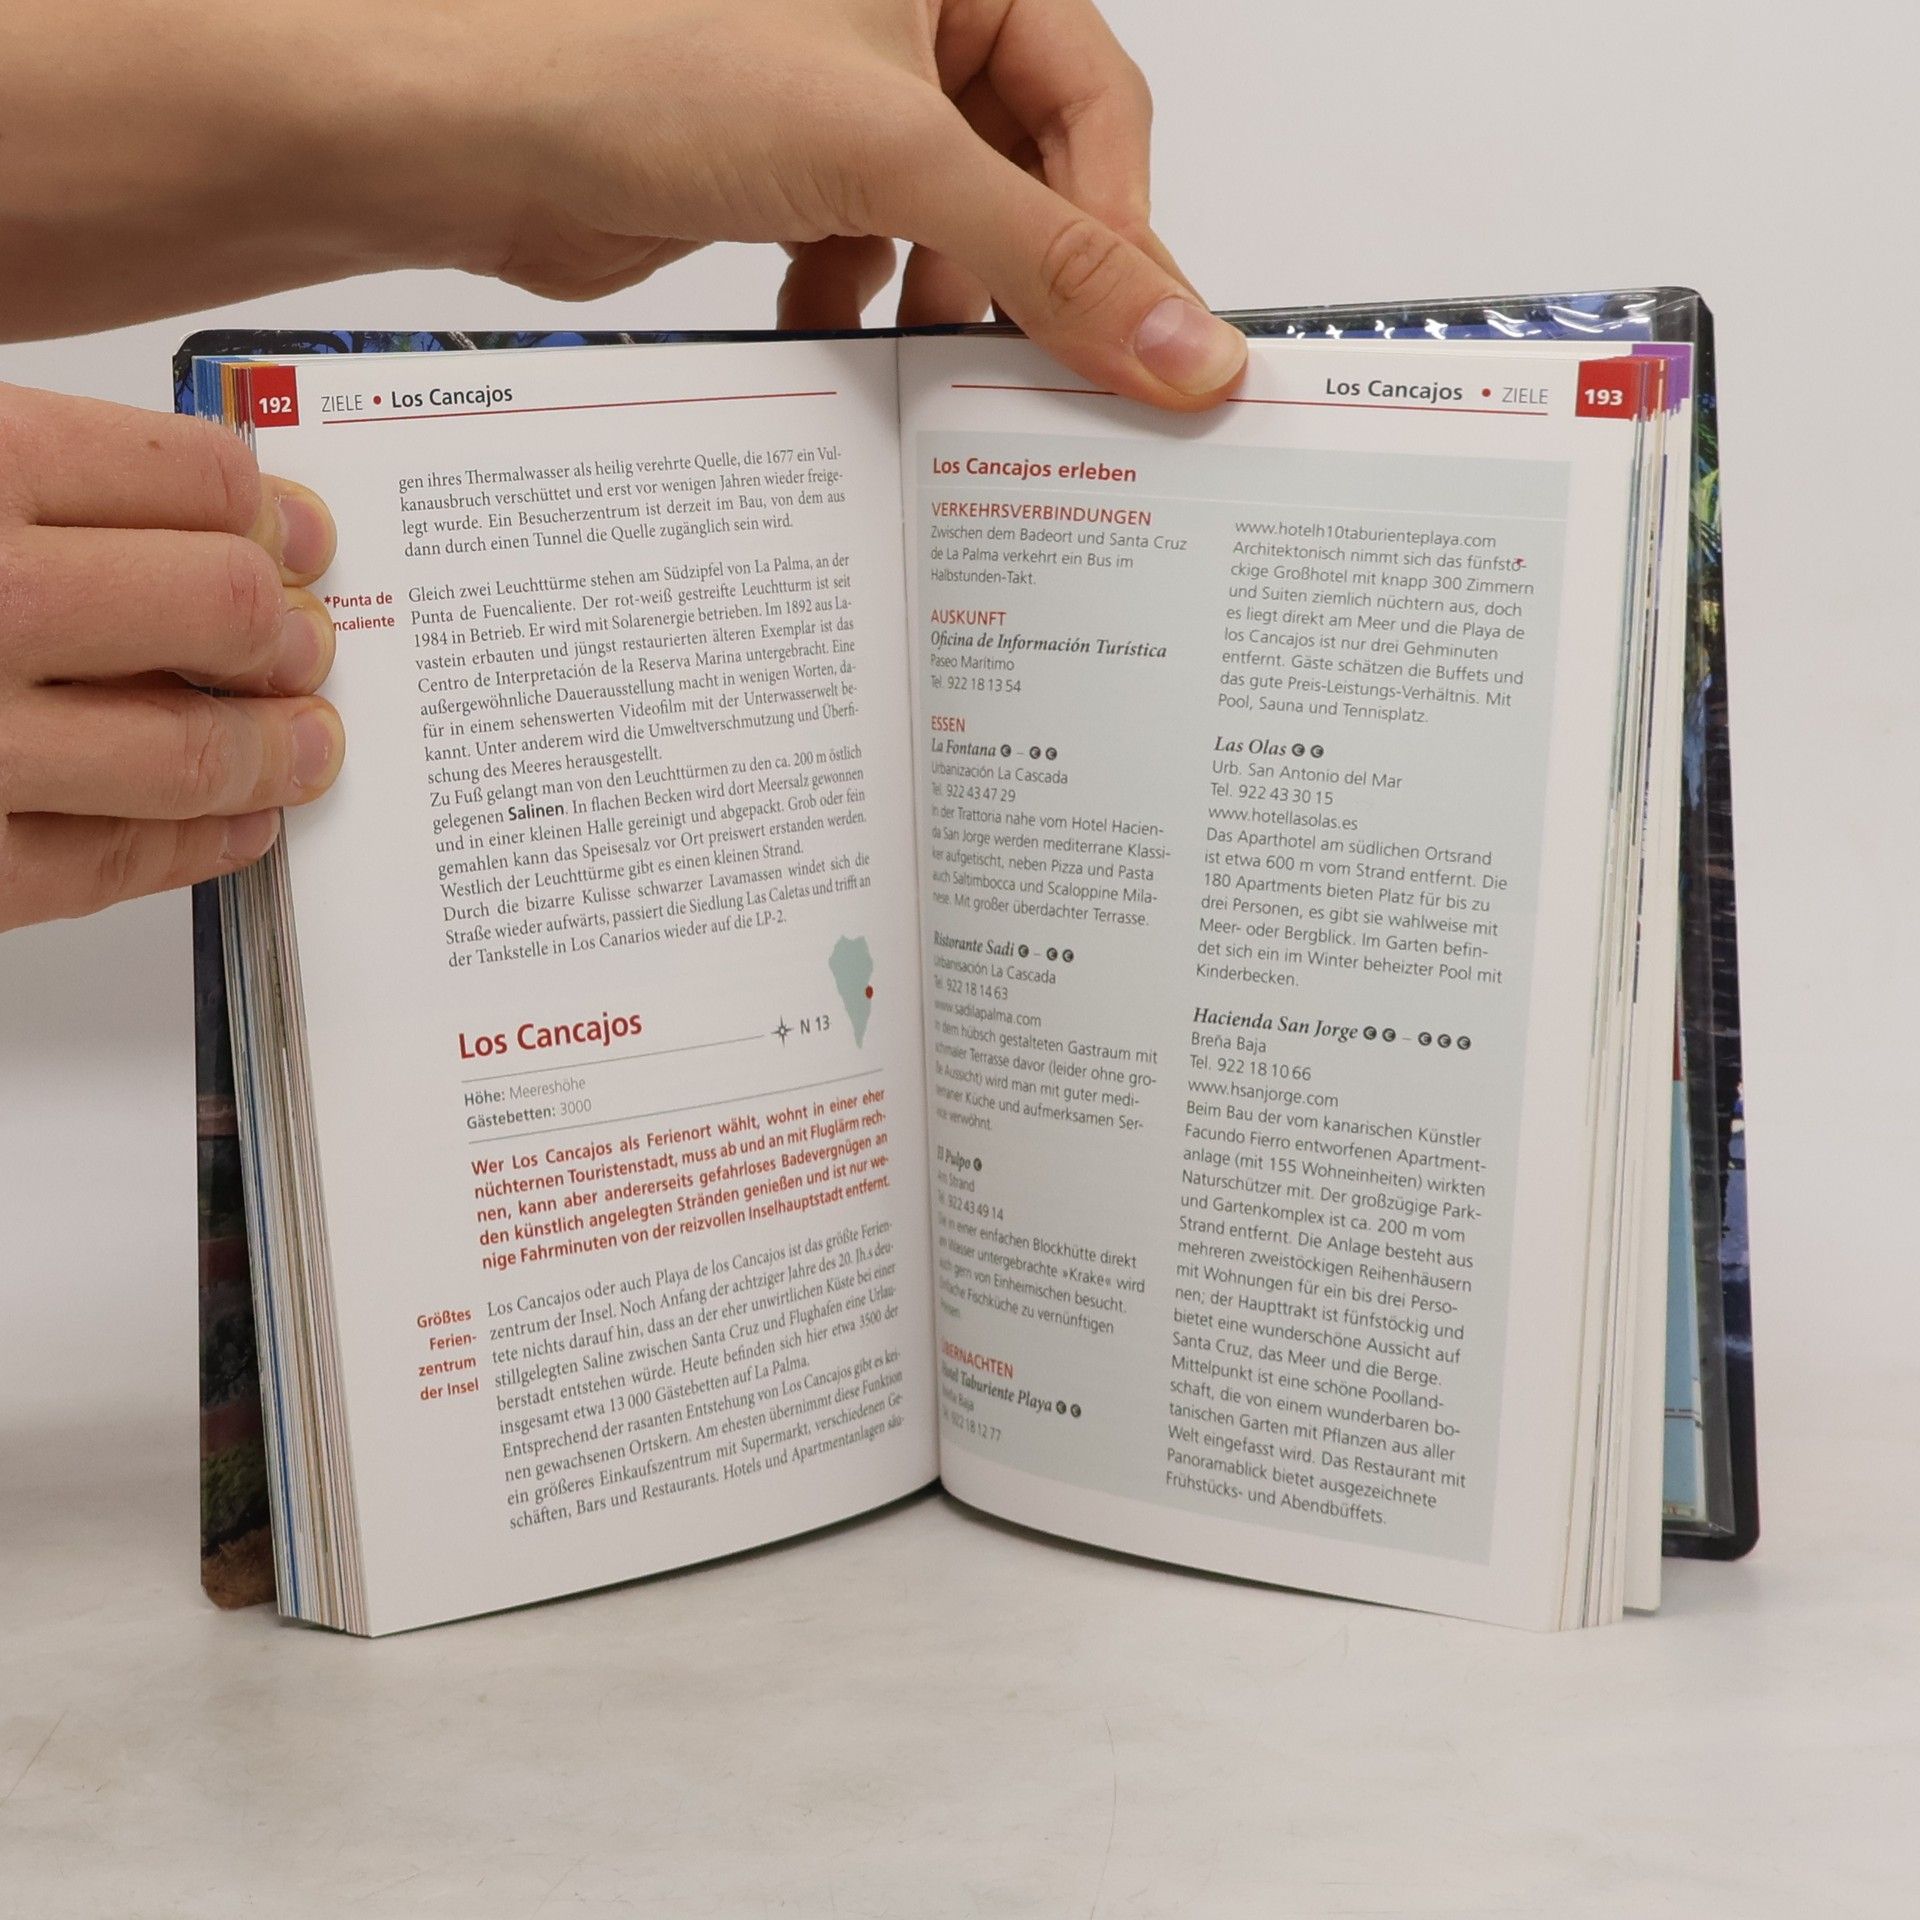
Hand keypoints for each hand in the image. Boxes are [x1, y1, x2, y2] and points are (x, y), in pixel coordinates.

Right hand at [0, 383, 343, 930]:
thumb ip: (42, 479)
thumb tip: (219, 512)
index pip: (196, 481)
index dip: (273, 514)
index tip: (304, 538)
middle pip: (223, 609)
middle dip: (290, 632)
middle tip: (311, 646)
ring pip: (193, 753)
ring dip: (276, 753)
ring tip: (309, 745)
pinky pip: (111, 862)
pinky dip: (198, 845)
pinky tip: (235, 827)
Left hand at [447, 0, 1245, 407]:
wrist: (473, 137)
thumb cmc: (640, 62)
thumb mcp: (890, 153)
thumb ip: (1049, 256)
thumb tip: (1183, 344)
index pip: (1099, 105)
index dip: (1127, 232)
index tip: (1152, 349)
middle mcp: (908, 22)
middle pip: (1033, 175)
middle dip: (1032, 281)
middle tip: (1059, 381)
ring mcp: (847, 104)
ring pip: (956, 229)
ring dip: (944, 307)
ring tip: (936, 367)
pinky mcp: (794, 177)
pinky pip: (878, 257)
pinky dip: (867, 310)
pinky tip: (837, 336)